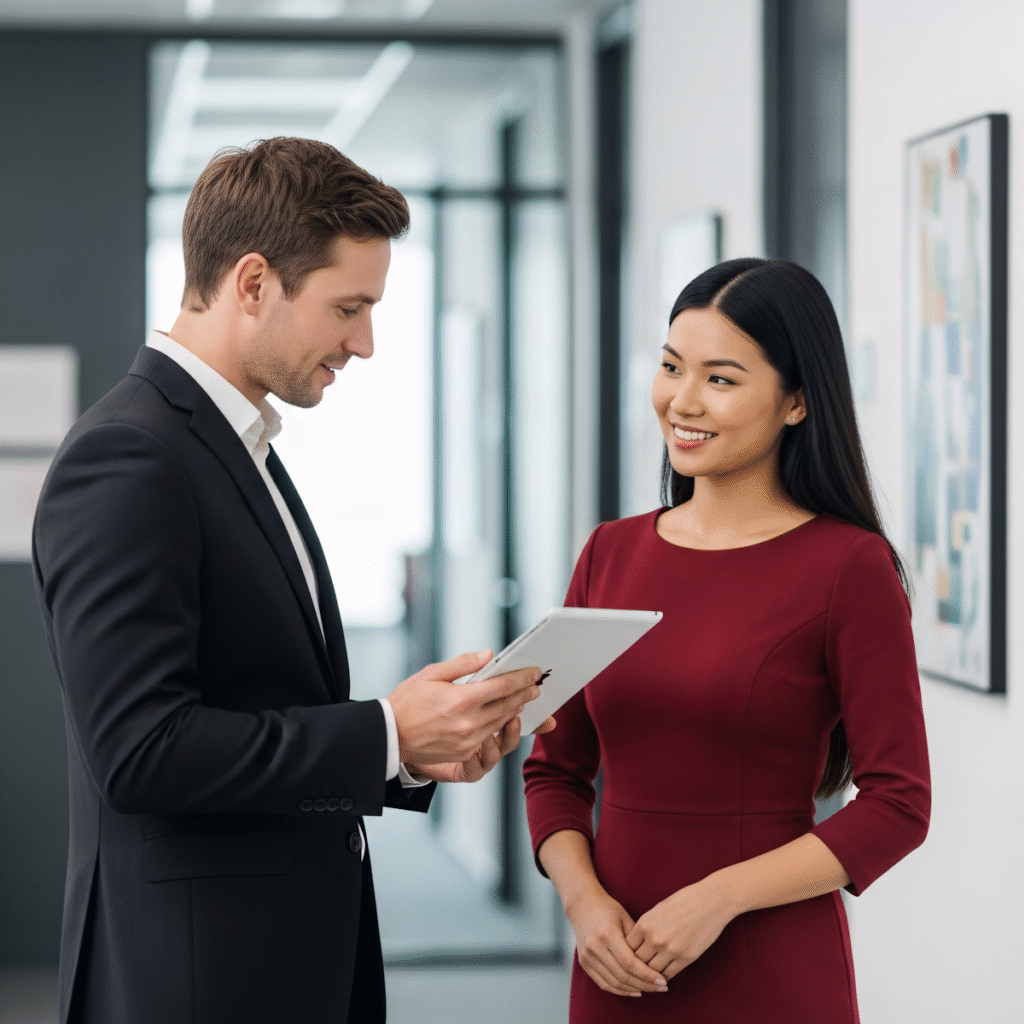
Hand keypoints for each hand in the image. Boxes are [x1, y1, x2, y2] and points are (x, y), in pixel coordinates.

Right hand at [388, 650, 541, 766]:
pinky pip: (489, 737)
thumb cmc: (407, 702)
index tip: (534, 673)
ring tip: (522, 699)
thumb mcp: (432, 674)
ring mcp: (468, 741)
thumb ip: (463, 664)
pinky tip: (502, 717)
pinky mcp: (464, 753)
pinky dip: (499, 726)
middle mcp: (468, 722)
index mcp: (461, 699)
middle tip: (535, 686)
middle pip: (507, 705)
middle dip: (524, 694)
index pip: (503, 686)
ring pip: (501, 722)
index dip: (522, 678)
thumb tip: (488, 655)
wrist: (390, 735)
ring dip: (515, 710)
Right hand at [566, 888, 667, 997]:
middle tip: (661, 987)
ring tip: (650, 989)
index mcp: (607, 934)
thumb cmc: (607, 908)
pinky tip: (633, 990)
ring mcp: (587, 957)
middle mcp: (595, 947)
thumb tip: (653, 961)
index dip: (647, 975)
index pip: (630, 963)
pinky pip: (603, 983)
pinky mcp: (584, 963)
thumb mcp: (625, 917)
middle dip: (645, 985)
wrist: (582, 904)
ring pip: (614, 983)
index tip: (662, 981)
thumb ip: (637, 939)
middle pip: (623, 976)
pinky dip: (619, 990)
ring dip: (634, 989)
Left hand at [625, 879, 734, 980]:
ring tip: (646, 978)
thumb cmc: (685, 900)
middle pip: (637, 962)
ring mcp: (671, 950)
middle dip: (635, 967)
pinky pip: (668, 975)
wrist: (711, 901)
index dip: (625, 954)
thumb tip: (637, 941)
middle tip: (634, 972)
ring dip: (648, 975)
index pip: (627, 947)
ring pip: (651, 972)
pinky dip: (662, 978)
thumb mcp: (659, 909)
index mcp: (645, 923)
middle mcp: (655, 938)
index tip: (627, 958)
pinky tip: (661, 978)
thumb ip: (647, 926)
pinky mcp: (686, 958)